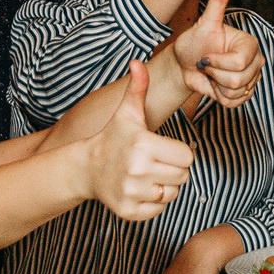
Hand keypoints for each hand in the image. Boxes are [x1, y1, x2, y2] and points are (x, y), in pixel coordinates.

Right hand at [82, 63, 196, 221]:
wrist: (87, 168)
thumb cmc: (114, 137)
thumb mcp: (127, 113)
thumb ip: (138, 88)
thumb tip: (137, 62)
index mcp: (144, 145)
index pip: (187, 157)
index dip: (177, 153)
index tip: (161, 149)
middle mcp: (138, 170)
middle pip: (183, 176)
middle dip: (173, 169)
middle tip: (154, 162)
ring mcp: (132, 192)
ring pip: (173, 194)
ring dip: (165, 186)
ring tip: (147, 175)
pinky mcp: (128, 211)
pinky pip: (159, 210)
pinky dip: (154, 202)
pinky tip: (140, 189)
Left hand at [175, 0, 262, 106]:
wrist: (185, 65)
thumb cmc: (193, 43)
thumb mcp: (204, 24)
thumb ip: (217, 2)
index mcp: (249, 43)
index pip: (239, 62)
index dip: (218, 62)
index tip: (206, 56)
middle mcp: (256, 60)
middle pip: (239, 79)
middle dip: (216, 75)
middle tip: (207, 65)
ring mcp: (252, 78)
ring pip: (237, 92)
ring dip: (217, 86)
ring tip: (211, 74)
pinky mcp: (246, 93)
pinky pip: (234, 102)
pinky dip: (219, 97)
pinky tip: (215, 85)